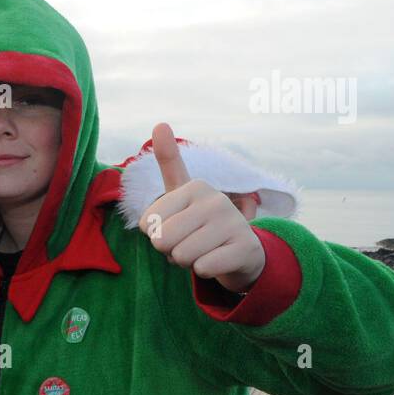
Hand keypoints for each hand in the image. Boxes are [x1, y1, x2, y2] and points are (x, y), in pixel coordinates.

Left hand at [137, 124, 264, 292]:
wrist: (240, 251)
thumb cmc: (200, 223)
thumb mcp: (181, 192)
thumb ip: (169, 162)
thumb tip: (160, 123)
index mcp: (195, 186)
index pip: (147, 224)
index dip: (155, 235)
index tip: (176, 227)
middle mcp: (216, 200)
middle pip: (162, 240)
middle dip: (170, 251)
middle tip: (189, 242)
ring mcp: (234, 223)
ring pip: (182, 256)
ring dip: (187, 261)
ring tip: (203, 250)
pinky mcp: (246, 248)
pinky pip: (203, 268)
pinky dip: (205, 271)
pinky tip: (217, 260)